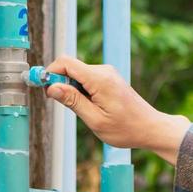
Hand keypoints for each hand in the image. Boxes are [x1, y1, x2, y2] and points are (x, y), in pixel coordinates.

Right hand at [41, 56, 191, 163]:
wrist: (150, 128)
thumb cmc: (126, 129)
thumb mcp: (95, 120)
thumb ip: (73, 101)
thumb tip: (52, 87)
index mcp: (100, 79)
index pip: (66, 62)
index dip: (50, 72)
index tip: (42, 87)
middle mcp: (104, 71)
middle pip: (70, 68)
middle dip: (60, 83)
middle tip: (59, 104)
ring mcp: (107, 74)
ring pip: (78, 75)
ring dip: (72, 90)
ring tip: (83, 111)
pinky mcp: (109, 79)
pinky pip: (87, 79)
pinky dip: (81, 91)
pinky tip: (90, 108)